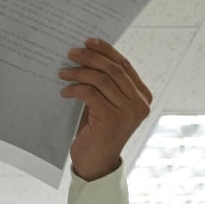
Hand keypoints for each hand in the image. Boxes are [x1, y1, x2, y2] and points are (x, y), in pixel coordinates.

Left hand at [59, 38, 151, 180]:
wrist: (94, 162)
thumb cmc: (96, 131)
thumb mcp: (104, 104)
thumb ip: (104, 84)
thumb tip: (86, 55)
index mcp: (142, 97)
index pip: (124, 66)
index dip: (106, 51)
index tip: (88, 41)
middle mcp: (140, 103)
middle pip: (114, 69)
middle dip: (90, 57)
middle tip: (71, 53)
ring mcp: (128, 112)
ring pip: (101, 79)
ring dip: (78, 72)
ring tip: (62, 72)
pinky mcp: (111, 119)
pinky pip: (90, 93)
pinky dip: (75, 88)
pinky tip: (64, 92)